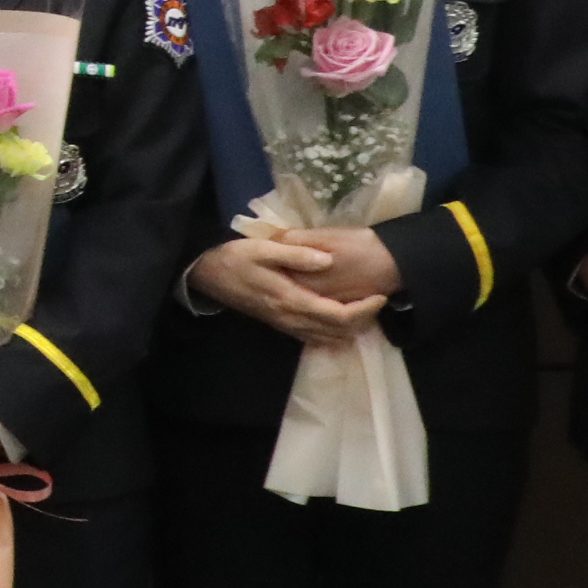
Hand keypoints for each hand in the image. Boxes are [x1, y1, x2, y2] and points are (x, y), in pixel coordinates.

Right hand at [186, 224, 394, 344]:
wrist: (207, 275)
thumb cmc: (236, 258)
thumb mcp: (263, 249)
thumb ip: (296, 255)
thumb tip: (328, 261)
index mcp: (290, 299)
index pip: (337, 315)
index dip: (363, 310)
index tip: (379, 296)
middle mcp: (291, 318)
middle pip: (338, 331)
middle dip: (364, 320)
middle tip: (379, 301)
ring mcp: (285, 325)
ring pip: (328, 338)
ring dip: (351, 329)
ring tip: (366, 309)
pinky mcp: (281, 325)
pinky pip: (315, 337)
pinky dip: (335, 332)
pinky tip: (342, 319)